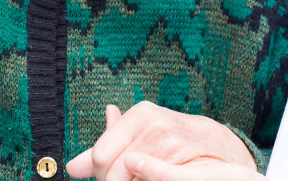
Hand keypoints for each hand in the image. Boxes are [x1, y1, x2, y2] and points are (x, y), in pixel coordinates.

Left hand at [66, 102, 256, 180]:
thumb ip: (106, 148)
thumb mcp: (139, 136)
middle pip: (112, 172)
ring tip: (143, 178)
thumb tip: (71, 167)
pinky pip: (149, 180)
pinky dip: (144, 180)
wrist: (217, 144)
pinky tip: (146, 178)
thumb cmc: (170, 140)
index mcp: (139, 113)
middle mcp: (153, 122)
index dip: (102, 174)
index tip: (112, 177)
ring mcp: (169, 141)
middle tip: (130, 180)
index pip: (100, 156)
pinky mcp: (180, 159)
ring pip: (129, 180)